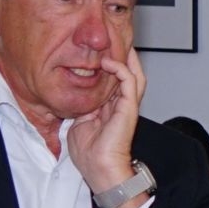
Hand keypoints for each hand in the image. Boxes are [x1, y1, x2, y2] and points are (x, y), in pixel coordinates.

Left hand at [69, 47, 146, 200]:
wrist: (99, 168)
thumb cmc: (90, 154)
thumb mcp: (78, 123)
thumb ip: (81, 108)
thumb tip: (75, 97)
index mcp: (110, 108)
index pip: (114, 81)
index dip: (110, 65)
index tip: (101, 50)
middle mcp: (121, 105)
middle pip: (128, 74)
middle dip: (124, 56)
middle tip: (117, 39)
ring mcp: (127, 106)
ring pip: (134, 74)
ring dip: (127, 58)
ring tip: (120, 43)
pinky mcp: (128, 108)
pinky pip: (129, 82)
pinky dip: (121, 69)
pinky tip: (109, 61)